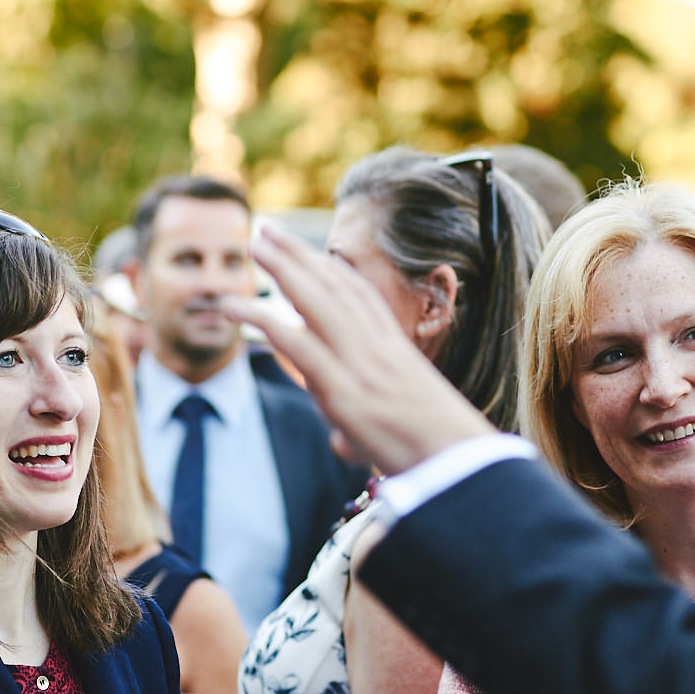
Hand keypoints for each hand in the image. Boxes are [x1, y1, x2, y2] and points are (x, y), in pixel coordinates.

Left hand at [225, 223, 494, 473]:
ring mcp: (359, 365)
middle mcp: (378, 349)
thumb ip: (358, 429)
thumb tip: (342, 442)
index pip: (360, 298)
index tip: (308, 250)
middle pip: (334, 286)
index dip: (331, 270)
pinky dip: (262, 320)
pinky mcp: (342, 390)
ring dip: (280, 268)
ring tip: (253, 242)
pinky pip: (296, 344)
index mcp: (395, 352)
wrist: (461, 465)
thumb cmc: (438, 455)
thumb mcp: (397, 427)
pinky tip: (233, 306)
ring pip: (315, 301)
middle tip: (267, 228)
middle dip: (299, 254)